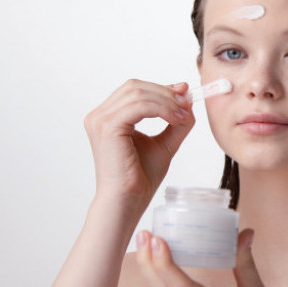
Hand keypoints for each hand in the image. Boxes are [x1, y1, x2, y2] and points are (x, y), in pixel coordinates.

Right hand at [83, 80, 193, 204]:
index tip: (184, 92)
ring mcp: (100, 120)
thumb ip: (174, 122)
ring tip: (184, 115)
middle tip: (187, 102)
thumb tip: (188, 101)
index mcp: (107, 118)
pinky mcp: (107, 127)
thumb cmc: (140, 178)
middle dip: (165, 92)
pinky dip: (162, 109)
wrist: (128, 200)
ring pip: (138, 94)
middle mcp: (99, 116)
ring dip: (167, 101)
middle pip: (135, 87)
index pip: (134, 91)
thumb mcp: (163, 143)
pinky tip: (176, 119)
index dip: (160, 88)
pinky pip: (140, 106)